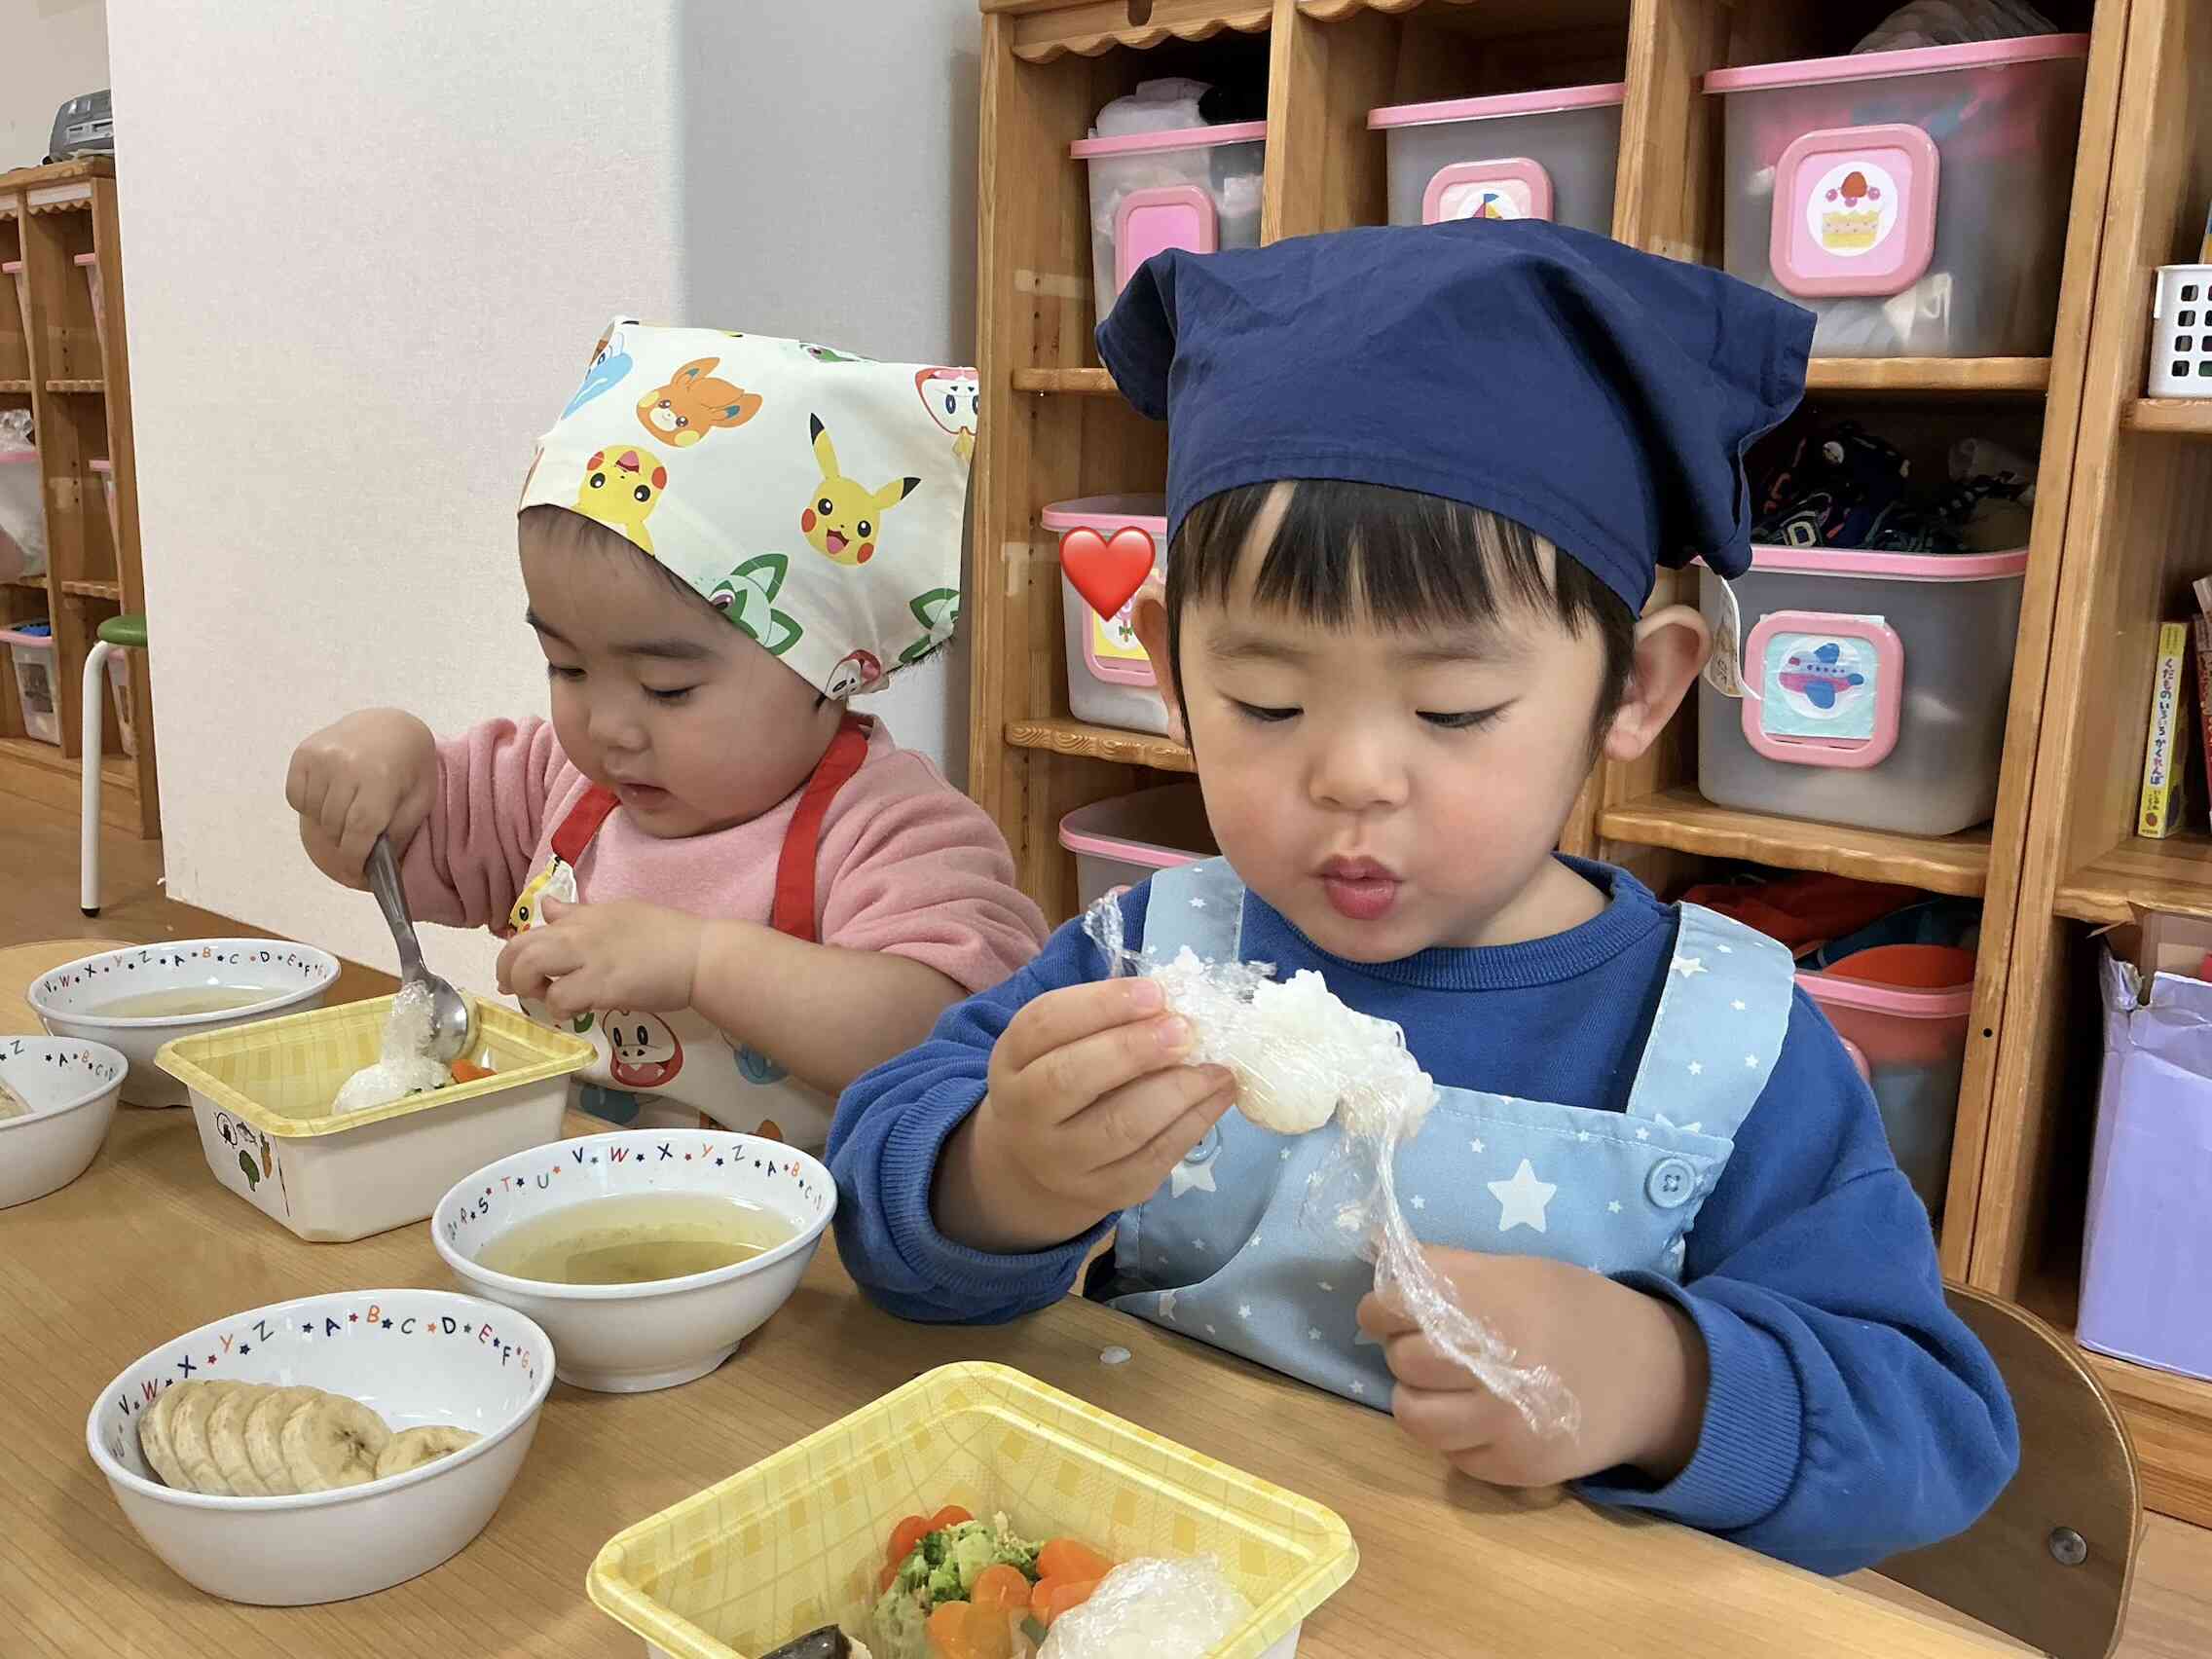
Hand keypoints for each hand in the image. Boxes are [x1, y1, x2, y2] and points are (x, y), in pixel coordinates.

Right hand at [285, 709, 438, 888]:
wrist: (391, 726)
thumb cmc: (410, 767)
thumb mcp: (420, 799)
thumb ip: (400, 831)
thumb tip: (377, 866)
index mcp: (380, 778)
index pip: (359, 830)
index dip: (354, 857)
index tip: (354, 873)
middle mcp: (347, 765)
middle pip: (335, 825)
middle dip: (344, 842)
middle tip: (355, 844)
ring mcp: (322, 757)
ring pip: (314, 813)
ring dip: (327, 824)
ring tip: (346, 815)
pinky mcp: (304, 753)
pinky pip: (297, 796)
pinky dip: (309, 805)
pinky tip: (328, 798)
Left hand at [495, 896, 704, 1020]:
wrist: (700, 954)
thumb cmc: (668, 935)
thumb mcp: (618, 913)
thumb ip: (579, 914)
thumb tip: (548, 907)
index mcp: (584, 916)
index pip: (532, 928)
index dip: (514, 952)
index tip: (516, 970)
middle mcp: (579, 932)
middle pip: (519, 947)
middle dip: (508, 971)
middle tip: (518, 989)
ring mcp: (588, 958)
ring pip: (529, 969)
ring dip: (528, 988)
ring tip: (547, 998)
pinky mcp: (602, 985)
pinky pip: (560, 998)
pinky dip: (558, 1009)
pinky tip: (574, 1010)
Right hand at [934, 978, 1236, 1253]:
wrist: (1039, 1163)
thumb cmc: (1061, 1078)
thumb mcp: (1060, 1043)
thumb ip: (1104, 1019)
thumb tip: (1173, 1003)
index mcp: (1012, 1060)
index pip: (1045, 1024)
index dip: (1101, 1004)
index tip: (1155, 992)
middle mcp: (1026, 1113)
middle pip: (1071, 1078)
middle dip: (1134, 1049)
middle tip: (1185, 1029)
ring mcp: (1063, 1160)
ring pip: (1121, 1125)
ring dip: (1178, 1090)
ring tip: (1216, 1066)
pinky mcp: (1106, 1191)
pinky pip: (1155, 1156)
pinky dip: (1195, 1121)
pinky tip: (1218, 1094)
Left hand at [1357, 1248, 1708, 1487]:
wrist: (1652, 1378)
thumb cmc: (1577, 1311)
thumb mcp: (1519, 1270)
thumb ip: (1447, 1267)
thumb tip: (1376, 1251)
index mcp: (1495, 1302)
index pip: (1396, 1304)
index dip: (1381, 1307)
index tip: (1387, 1310)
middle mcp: (1496, 1366)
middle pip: (1403, 1359)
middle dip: (1404, 1349)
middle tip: (1428, 1344)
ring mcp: (1505, 1424)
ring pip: (1412, 1415)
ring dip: (1418, 1396)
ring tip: (1445, 1384)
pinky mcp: (1513, 1468)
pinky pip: (1449, 1453)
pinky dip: (1453, 1433)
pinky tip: (1480, 1413)